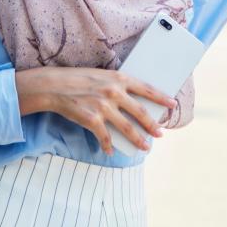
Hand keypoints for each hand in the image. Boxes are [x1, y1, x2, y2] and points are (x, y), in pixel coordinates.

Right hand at [14, 67, 175, 154]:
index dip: (161, 98)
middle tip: (160, 134)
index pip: (146, 89)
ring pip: (127, 128)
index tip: (172, 105)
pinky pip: (105, 138)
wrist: (54, 86)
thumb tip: (133, 103)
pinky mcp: (92, 120)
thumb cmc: (77, 79)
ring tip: (145, 147)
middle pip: (140, 112)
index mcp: (118, 78)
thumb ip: (117, 86)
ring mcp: (104, 107)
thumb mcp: (100, 75)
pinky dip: (108, 146)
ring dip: (138, 140)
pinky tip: (109, 151)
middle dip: (152, 125)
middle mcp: (114, 92)